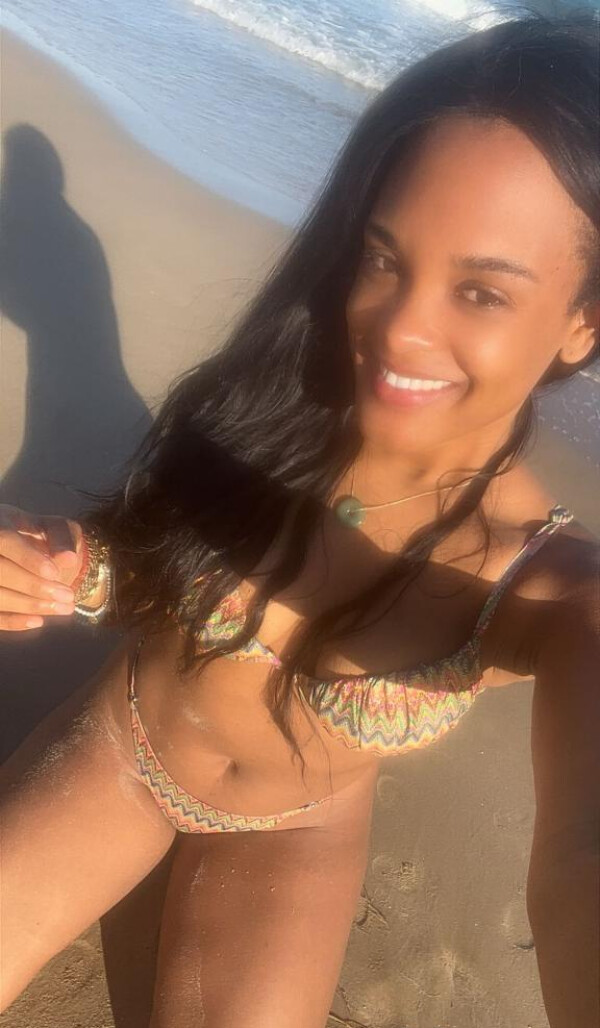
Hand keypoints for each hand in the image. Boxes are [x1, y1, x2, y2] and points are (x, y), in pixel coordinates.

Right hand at [0, 504, 84, 630]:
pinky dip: (12, 621)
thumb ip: (60, 539)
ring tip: (63, 608)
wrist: (23, 544)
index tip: (54, 573)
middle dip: (35, 586)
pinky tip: (38, 621)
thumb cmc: (38, 533)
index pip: (6, 541)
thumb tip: (69, 559)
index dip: (28, 558)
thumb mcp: (52, 527)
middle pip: (0, 571)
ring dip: (29, 605)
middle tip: (67, 596)